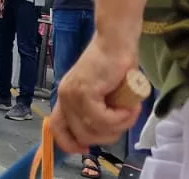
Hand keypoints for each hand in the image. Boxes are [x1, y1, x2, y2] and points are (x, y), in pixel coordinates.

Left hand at [49, 33, 141, 154]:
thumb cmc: (115, 63)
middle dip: (108, 136)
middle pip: (82, 135)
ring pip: (94, 130)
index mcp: (66, 98)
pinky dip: (120, 118)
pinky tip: (130, 108)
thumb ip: (100, 110)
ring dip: (119, 126)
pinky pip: (102, 119)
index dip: (72, 144)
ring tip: (131, 112)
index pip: (57, 130)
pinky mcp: (85, 91)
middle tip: (126, 121)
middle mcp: (65, 97)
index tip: (89, 148)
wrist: (117, 39)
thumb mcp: (105, 93)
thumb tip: (105, 132)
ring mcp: (73, 94)